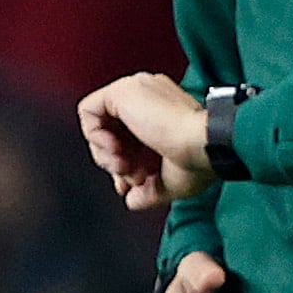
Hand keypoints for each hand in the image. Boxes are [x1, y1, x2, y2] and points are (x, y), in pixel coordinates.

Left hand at [78, 72, 213, 211]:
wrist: (204, 145)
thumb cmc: (200, 160)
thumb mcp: (170, 182)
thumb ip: (147, 192)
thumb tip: (131, 201)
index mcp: (162, 111)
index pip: (127, 136)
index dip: (122, 164)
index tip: (132, 184)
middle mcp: (147, 97)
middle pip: (110, 130)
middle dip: (113, 162)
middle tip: (131, 176)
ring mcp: (135, 91)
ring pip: (98, 122)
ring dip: (104, 153)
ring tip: (124, 165)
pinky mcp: (122, 91)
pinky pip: (88, 110)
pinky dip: (93, 137)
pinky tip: (114, 150)